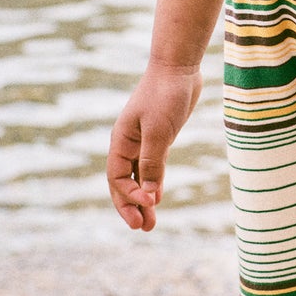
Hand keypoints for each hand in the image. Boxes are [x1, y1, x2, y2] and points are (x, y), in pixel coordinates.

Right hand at [107, 64, 202, 231]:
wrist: (178, 67)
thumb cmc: (165, 95)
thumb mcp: (158, 131)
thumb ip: (152, 163)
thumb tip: (151, 197)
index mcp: (120, 141)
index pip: (117, 178)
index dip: (130, 196)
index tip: (150, 206)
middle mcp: (128, 144)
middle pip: (123, 183)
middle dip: (131, 206)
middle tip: (142, 228)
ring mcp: (143, 142)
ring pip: (139, 178)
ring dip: (144, 200)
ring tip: (150, 224)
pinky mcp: (159, 139)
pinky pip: (152, 168)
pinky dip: (154, 185)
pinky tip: (159, 199)